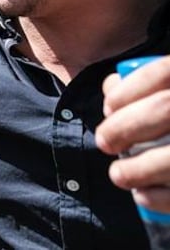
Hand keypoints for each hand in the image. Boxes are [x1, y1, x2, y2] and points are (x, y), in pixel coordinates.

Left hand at [96, 56, 169, 213]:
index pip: (165, 71)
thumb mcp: (167, 95)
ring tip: (118, 174)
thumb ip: (141, 86)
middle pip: (166, 107)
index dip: (130, 88)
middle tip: (104, 142)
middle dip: (124, 127)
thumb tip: (111, 86)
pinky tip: (143, 194)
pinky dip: (160, 196)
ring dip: (139, 168)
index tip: (108, 107)